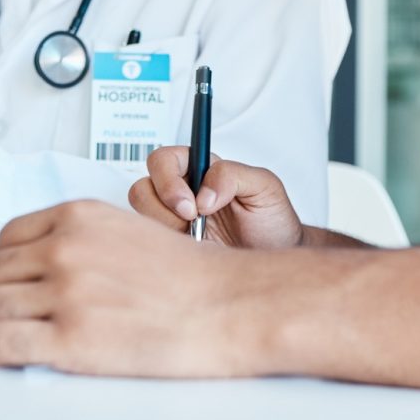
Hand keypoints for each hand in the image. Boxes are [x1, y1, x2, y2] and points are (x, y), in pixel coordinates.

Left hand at [0, 201, 255, 375]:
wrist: (228, 306)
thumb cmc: (189, 277)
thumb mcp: (127, 230)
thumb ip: (80, 238)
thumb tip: (42, 262)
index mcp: (77, 217)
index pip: (7, 238)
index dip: (8, 267)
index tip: (15, 284)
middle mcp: (65, 249)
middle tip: (10, 316)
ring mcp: (66, 293)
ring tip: (5, 337)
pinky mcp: (70, 340)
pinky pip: (0, 345)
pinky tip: (6, 356)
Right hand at [128, 146, 304, 249]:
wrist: (277, 258)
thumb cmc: (273, 221)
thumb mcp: (266, 187)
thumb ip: (233, 175)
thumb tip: (203, 193)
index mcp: (200, 171)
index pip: (164, 160)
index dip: (168, 181)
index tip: (191, 207)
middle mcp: (182, 193)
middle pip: (143, 189)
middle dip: (164, 209)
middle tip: (192, 224)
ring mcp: (174, 223)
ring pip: (144, 219)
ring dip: (168, 231)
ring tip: (200, 240)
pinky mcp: (173, 248)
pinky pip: (152, 246)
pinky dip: (169, 251)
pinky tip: (196, 252)